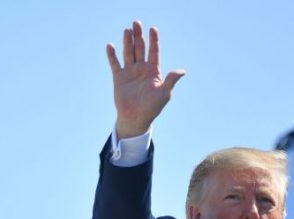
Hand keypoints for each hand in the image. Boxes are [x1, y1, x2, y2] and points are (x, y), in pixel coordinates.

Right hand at [107, 21, 184, 139]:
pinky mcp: (119, 78)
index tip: (153, 29)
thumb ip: (171, 80)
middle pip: (140, 48)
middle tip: (137, 23)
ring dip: (127, 42)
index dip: (154, 40)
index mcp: (153, 71)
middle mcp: (141, 69)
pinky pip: (115, 64)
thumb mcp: (164, 94)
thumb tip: (182, 71)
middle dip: (139, 36)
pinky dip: (112, 55)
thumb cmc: (152, 108)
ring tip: (127, 30)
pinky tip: (111, 46)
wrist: (136, 119)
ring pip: (128, 53)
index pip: (154, 51)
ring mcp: (130, 72)